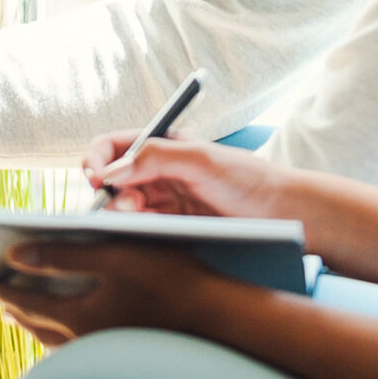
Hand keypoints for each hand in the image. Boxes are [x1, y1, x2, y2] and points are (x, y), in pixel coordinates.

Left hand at [0, 240, 210, 348]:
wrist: (220, 323)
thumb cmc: (171, 281)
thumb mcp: (114, 256)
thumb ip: (62, 255)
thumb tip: (14, 256)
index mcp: (77, 317)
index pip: (26, 302)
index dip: (2, 289)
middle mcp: (84, 343)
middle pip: (36, 324)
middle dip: (13, 308)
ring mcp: (103, 356)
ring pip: (54, 343)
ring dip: (34, 325)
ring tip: (21, 315)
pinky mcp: (122, 360)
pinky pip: (77, 352)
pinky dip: (59, 339)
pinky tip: (65, 336)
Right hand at [84, 132, 294, 216]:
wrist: (282, 214)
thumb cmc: (248, 179)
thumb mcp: (201, 160)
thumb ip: (156, 157)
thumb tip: (111, 172)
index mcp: (163, 145)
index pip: (112, 147)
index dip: (97, 160)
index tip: (95, 179)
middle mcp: (158, 170)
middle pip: (112, 180)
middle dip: (109, 193)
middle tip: (127, 206)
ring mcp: (164, 199)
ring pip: (122, 206)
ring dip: (122, 213)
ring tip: (139, 219)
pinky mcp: (171, 226)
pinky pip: (139, 228)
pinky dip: (135, 230)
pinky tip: (147, 233)